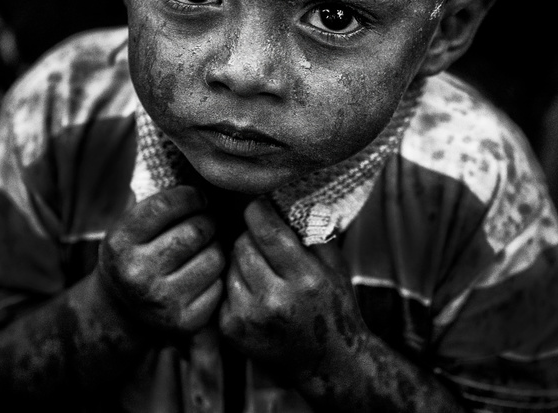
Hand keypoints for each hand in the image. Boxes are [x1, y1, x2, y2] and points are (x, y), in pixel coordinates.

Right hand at [96, 186, 224, 335]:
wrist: (120, 313)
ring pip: (214, 257)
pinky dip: (217, 276)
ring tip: (205, 248)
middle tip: (206, 222)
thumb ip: (156, 205)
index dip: (191, 196)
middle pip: (196, 230)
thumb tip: (200, 177)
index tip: (198, 198)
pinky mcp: (185, 321)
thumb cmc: (134, 257)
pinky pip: (220, 285)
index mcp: (119, 242)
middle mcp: (136, 273)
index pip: (166, 205)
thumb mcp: (128, 229)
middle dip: (207, 221)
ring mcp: (161, 301)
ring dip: (216, 248)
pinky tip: (204, 274)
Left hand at [218, 199, 365, 377]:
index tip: (257, 203)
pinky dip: (235, 284)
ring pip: (229, 265)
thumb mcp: (335, 265)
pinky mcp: (232, 330)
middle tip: (264, 242)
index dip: (257, 210)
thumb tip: (283, 198)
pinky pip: (223, 288)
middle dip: (251, 237)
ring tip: (262, 269)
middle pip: (242, 245)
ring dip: (241, 261)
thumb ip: (310, 231)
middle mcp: (275, 300)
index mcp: (305, 280)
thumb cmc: (333, 305)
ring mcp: (250, 318)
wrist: (326, 360)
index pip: (267, 232)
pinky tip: (253, 291)